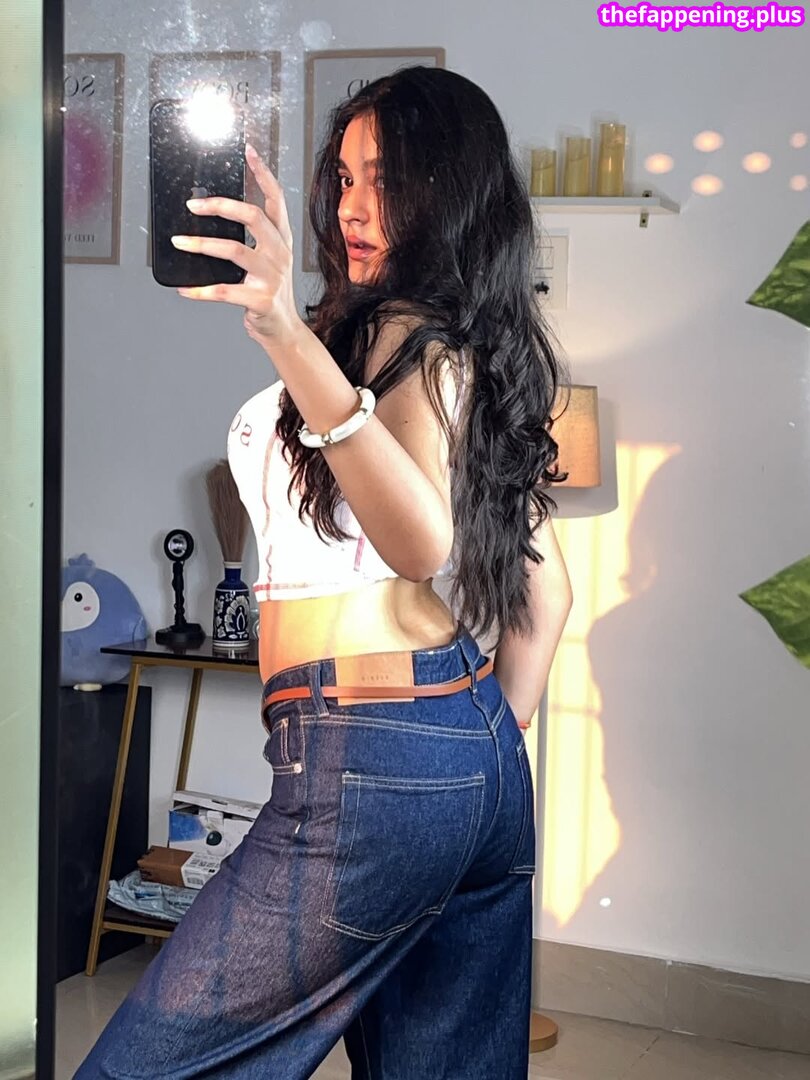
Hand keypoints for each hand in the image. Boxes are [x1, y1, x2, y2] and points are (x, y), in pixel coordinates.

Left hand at [171, 144, 302, 348]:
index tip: (248, 152)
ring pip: (234, 250)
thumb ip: (250, 237)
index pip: (276, 199)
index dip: (263, 174)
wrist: (282, 329)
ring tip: (180, 242)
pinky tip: (185, 289)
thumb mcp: (266, 259)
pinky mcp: (260, 300)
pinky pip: (224, 291)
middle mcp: (279, 253)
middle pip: (254, 217)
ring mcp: (271, 277)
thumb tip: (211, 212)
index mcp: (281, 239)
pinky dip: (200, 291)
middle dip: (221, 206)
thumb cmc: (268, 290)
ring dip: (202, 245)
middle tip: (193, 205)